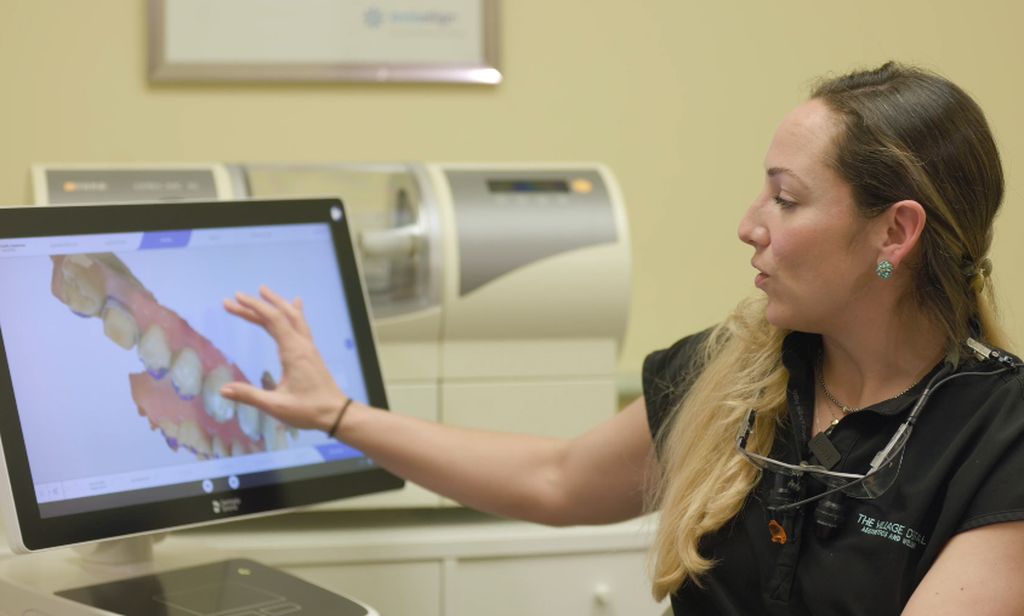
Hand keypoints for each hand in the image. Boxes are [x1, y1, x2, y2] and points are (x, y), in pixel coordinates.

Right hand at [220, 285, 347, 432]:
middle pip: (280, 315)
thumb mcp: (276, 406)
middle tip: (236, 297)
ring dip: (277, 303)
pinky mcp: (311, 352)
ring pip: (293, 317)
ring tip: (262, 291)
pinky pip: (301, 325)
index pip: (273, 320)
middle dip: (258, 304)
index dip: (253, 308)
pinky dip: (293, 312)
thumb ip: (250, 396)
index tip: (234, 300)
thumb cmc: (308, 410)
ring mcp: (308, 347)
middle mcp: (302, 344)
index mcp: (294, 352)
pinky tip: (295, 304)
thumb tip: (223, 390)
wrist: (336, 413)